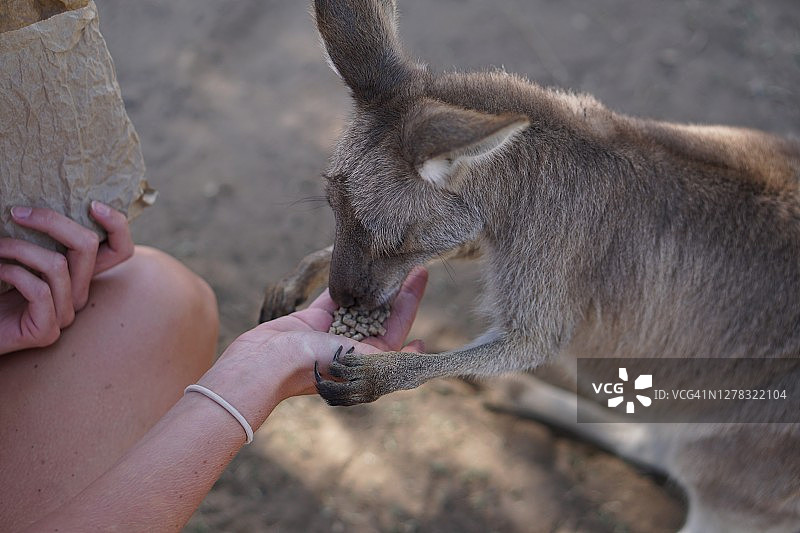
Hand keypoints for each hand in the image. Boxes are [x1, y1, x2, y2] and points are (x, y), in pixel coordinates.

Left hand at [0, 202, 133, 353]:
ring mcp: (65, 315)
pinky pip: (39, 290)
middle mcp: (79, 294)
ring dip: (19, 247)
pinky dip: (13, 272)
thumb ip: (42, 239)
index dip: (117, 225)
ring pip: (57, 265)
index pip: (120, 250)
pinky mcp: (46, 331)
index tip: (92, 205)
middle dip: (53, 221)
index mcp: (80, 276)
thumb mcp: (25, 257)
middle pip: (88, 246)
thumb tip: (38, 204)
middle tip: (18, 213)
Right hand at [200, 267, 427, 427]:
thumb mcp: (358, 360)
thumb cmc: (313, 365)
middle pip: (380, 312)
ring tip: (386, 258)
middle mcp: (353, 346)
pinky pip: (334, 297)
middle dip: (394, 288)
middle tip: (408, 260)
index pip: (398, 328)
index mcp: (368, 360)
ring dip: (371, 282)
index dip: (410, 302)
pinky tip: (356, 264)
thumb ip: (387, 353)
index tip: (421, 276)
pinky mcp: (313, 320)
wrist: (263, 365)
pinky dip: (345, 282)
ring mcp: (333, 332)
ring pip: (358, 302)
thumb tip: (419, 349)